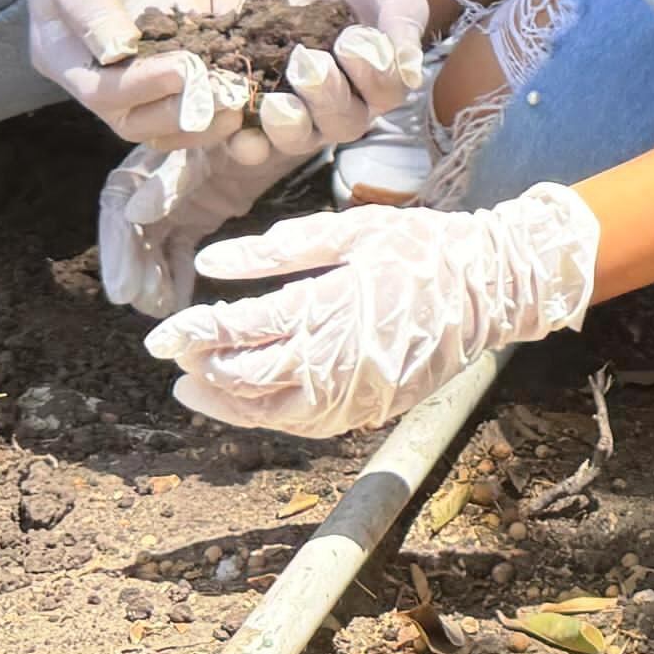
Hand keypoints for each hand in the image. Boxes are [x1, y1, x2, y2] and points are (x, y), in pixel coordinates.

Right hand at [19, 0, 227, 142]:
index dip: (142, 90)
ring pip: (170, 113)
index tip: (184, 71)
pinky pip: (199, 82)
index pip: (102, 94)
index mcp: (64, 55)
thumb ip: (87, 4)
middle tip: (224, 98)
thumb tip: (113, 54)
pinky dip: (221, 89)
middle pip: (137, 119)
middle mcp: (100, 71)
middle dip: (181, 113)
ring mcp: (143, 61)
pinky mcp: (181, 45)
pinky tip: (250, 82)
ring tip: (241, 100)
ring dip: (206, 116)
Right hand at [96, 140, 283, 316]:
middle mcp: (150, 187)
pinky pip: (178, 252)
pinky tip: (177, 302)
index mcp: (143, 165)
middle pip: (132, 235)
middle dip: (134, 271)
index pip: (118, 212)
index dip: (119, 252)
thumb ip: (171, 178)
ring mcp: (173, 206)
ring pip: (154, 248)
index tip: (123, 291)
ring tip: (159, 308)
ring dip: (154, 278)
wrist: (275, 123)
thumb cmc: (234, 131)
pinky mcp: (193, 220)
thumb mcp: (201, 150)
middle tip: (142, 305)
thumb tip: (135, 213)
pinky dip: (177, 276)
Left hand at [145, 188, 600, 437]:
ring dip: (226, 403)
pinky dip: (268, 416)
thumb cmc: (422, 247)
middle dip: (204, 364)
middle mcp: (342, 359)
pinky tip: (247, 400)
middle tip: (173, 352)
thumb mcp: (351, 229)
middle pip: (251, 376)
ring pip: (273, 412)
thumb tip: (211, 261)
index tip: (160, 332)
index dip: (198, 332)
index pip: (246, 329)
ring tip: (193, 385)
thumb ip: (279, 249)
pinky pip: (307, 424)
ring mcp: (358, 393)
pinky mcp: (371, 411)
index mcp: (334, 307)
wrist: (493, 287)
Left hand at [202, 0, 430, 166]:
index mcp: (378, 65)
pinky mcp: (246, 83)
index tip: (353, 40)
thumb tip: (408, 75)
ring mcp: (291, 91)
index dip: (372, 79)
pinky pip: (245, 127)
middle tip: (307, 62)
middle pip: (341, 124)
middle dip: (326, 102)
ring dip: (287, 129)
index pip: (383, 95)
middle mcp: (339, 88)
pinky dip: (240, 135)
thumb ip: (400, 20)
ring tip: (275, 105)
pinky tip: (234, 125)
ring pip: (298, 135)